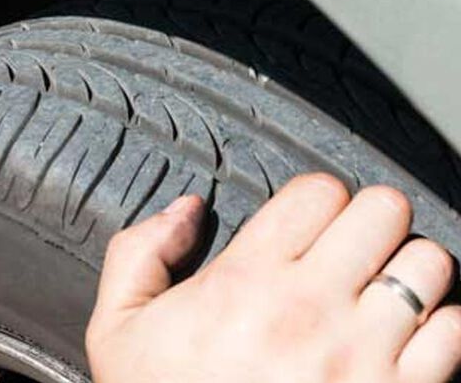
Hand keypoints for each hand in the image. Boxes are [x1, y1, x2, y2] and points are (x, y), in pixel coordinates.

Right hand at [87, 174, 460, 381]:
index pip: (318, 191)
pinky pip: (454, 329)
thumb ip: (139, 253)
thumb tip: (186, 209)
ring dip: (406, 268)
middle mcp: (309, 308)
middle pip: (383, 210)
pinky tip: (400, 337)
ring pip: (427, 262)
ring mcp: (361, 353)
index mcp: (243, 281)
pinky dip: (437, 325)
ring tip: (378, 288)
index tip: (307, 220)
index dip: (314, 197)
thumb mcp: (117, 328)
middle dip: (366, 220)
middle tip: (347, 247)